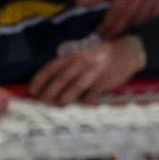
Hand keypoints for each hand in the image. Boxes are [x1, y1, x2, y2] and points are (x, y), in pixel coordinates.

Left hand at [28, 36, 145, 105]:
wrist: (127, 52)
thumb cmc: (100, 56)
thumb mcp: (83, 55)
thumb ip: (68, 66)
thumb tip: (49, 85)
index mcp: (74, 54)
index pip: (52, 66)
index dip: (40, 79)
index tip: (32, 90)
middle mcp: (82, 61)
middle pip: (62, 78)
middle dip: (49, 92)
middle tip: (41, 102)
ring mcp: (94, 71)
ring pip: (75, 87)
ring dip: (64, 98)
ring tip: (57, 106)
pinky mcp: (105, 82)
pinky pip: (92, 95)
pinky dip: (85, 102)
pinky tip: (81, 106)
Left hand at [75, 0, 158, 38]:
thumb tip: (78, 3)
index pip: (117, 11)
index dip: (108, 24)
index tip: (100, 33)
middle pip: (128, 17)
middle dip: (116, 29)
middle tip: (107, 36)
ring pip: (141, 19)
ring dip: (130, 25)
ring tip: (120, 28)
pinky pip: (154, 16)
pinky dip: (145, 20)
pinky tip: (136, 20)